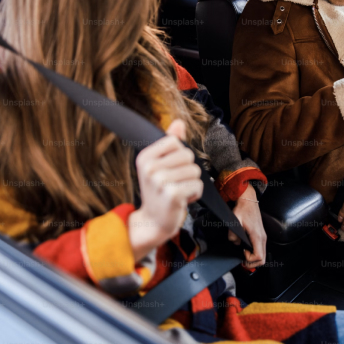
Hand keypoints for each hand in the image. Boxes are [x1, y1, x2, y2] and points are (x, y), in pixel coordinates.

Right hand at [129, 119, 202, 261]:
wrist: (153, 221)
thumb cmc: (159, 190)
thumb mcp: (159, 164)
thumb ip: (170, 143)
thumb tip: (179, 122)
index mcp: (145, 157)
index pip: (175, 141)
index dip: (179, 155)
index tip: (170, 169)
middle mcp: (150, 168)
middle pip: (188, 155)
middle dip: (188, 170)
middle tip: (174, 183)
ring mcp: (160, 181)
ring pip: (195, 171)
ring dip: (191, 183)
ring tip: (178, 191)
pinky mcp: (173, 194)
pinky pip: (198, 185)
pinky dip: (195, 194)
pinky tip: (182, 200)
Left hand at [228, 184, 266, 267]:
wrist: (248, 200)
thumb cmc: (242, 209)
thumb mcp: (234, 221)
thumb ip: (233, 234)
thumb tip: (234, 243)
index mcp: (257, 236)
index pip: (258, 256)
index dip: (249, 259)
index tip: (242, 252)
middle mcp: (262, 238)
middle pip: (262, 259)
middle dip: (252, 263)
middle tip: (242, 260)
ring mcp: (263, 237)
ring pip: (263, 255)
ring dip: (254, 258)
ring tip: (244, 254)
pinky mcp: (261, 235)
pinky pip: (261, 249)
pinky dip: (255, 253)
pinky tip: (247, 248)